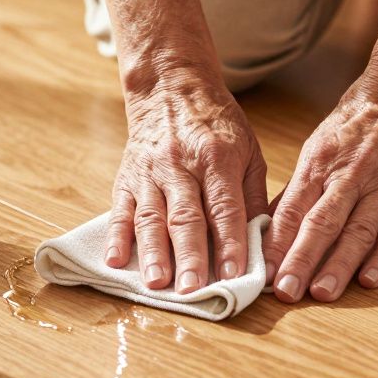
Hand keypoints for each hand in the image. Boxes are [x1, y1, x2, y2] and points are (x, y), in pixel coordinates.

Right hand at [106, 71, 267, 293]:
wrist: (170, 88)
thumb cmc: (216, 124)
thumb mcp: (248, 150)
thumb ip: (255, 195)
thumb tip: (263, 240)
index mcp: (217, 157)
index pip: (224, 207)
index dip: (229, 242)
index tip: (234, 275)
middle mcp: (180, 165)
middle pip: (185, 216)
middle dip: (189, 256)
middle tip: (193, 289)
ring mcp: (150, 173)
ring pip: (151, 217)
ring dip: (153, 254)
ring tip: (156, 284)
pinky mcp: (126, 178)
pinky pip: (120, 210)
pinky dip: (116, 237)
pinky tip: (114, 261)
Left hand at [265, 63, 377, 302]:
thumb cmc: (360, 120)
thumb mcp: (319, 145)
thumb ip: (298, 190)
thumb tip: (269, 227)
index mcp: (321, 163)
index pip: (293, 209)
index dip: (277, 242)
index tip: (263, 271)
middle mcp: (351, 176)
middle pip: (322, 223)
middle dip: (302, 259)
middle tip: (286, 290)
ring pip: (358, 232)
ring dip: (339, 266)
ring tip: (322, 293)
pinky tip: (369, 279)